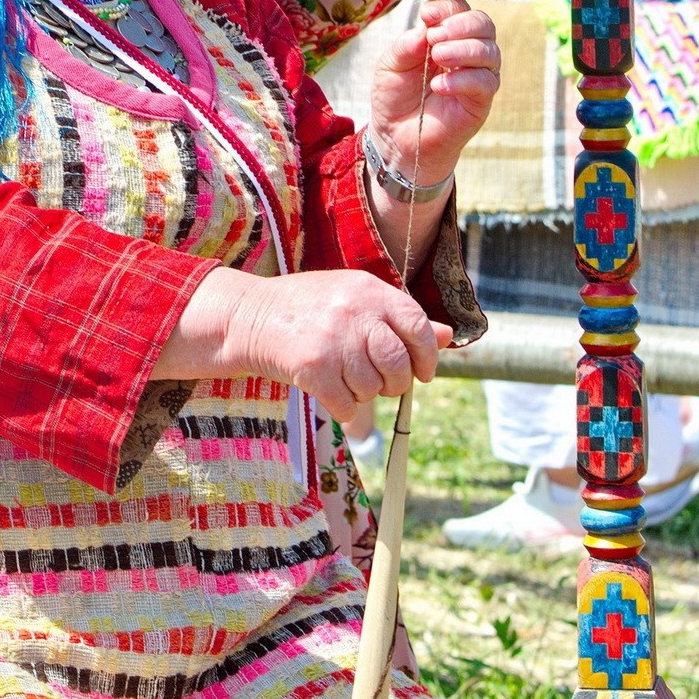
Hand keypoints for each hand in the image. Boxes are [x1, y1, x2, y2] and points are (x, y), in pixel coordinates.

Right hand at [219, 268, 445, 423]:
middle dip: (395, 383)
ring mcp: (333, 340)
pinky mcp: (312, 368)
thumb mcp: (354, 299)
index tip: (424, 372)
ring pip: (372, 388)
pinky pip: (346, 405)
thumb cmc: (308, 309)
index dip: (428, 355)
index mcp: (369, 290)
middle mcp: (354, 312)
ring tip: (345, 379)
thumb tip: (449, 336)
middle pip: (398, 363)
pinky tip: (330, 393)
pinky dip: (342, 409)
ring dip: (363, 394)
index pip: (418, 326)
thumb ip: (400, 318)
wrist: (248, 316)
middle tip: (382, 383)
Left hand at [365, 0, 499, 188]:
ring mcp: (477, 76)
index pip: (460, 9)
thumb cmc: (395, 97)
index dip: (447, 8)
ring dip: (463, 49)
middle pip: (483, 24)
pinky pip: (485, 83)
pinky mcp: (481, 102)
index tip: (427, 16)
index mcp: (446, 36)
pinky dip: (463, 79)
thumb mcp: (391, 64)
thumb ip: (408, 44)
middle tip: (435, 37)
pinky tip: (439, 86)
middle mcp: (468, 52)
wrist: (395, 137)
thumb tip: (427, 28)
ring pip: (489, 52)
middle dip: (461, 25)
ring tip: (437, 57)